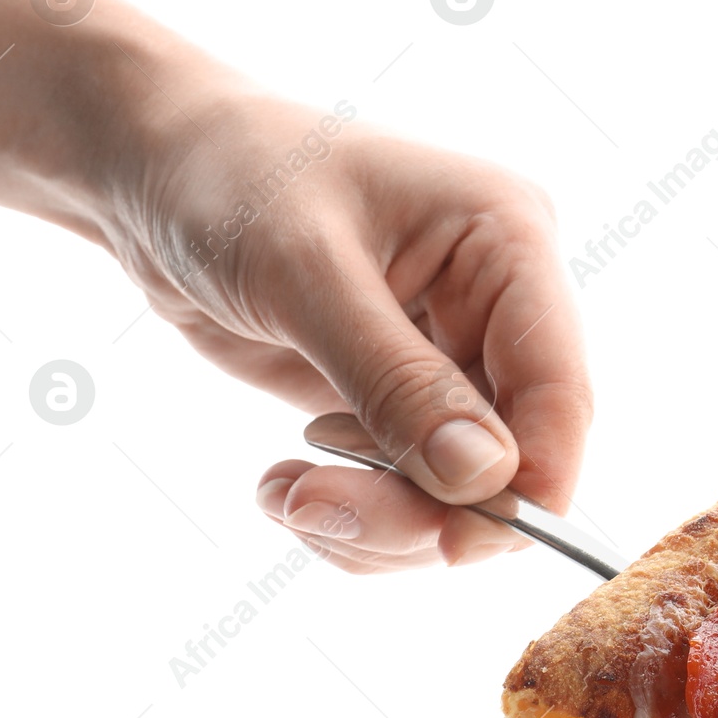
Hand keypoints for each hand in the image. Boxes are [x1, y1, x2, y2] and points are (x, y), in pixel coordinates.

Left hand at [101, 90, 591, 571]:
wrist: (158, 173)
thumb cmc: (230, 180)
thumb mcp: (302, 272)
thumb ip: (394, 379)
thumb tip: (483, 479)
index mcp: (508, 242)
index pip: (559, 389)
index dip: (531, 482)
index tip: (457, 543)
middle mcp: (499, 311)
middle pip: (514, 462)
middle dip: (424, 512)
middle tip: (317, 511)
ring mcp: (454, 365)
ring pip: (462, 499)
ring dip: (377, 524)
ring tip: (286, 496)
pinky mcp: (406, 407)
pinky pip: (410, 500)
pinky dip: (353, 519)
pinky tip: (285, 485)